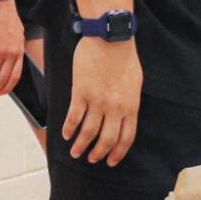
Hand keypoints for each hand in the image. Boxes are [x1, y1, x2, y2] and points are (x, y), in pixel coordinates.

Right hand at [63, 36, 142, 165]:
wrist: (110, 38)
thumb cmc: (124, 57)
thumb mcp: (135, 83)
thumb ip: (129, 102)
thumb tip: (123, 117)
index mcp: (131, 105)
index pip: (126, 137)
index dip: (118, 152)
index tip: (112, 161)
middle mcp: (115, 107)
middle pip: (107, 139)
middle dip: (98, 153)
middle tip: (92, 159)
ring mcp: (97, 101)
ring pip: (88, 132)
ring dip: (80, 146)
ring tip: (75, 153)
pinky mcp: (81, 93)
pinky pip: (73, 118)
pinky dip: (69, 129)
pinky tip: (66, 135)